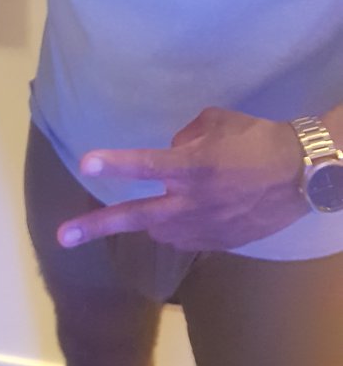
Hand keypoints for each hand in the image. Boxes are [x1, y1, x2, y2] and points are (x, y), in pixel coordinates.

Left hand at [57, 107, 308, 252]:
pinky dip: (177, 225)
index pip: (145, 165)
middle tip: (63, 237)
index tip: (86, 163)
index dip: (114, 163)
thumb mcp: (216, 122)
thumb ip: (183, 137)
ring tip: (159, 203)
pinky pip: (184, 238)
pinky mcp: (218, 243)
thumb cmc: (258, 139)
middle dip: (96, 227)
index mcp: (192, 167)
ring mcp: (204, 227)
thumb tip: (169, 150)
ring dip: (148, 218)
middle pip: (135, 216)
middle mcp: (192, 201)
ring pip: (157, 229)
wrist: (302, 175)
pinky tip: (185, 213)